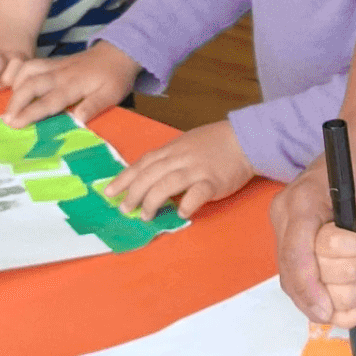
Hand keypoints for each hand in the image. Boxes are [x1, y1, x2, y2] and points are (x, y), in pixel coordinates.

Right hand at [7, 41, 140, 127]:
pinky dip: (19, 75)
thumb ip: (94, 106)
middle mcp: (60, 74)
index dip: (30, 112)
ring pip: (28, 71)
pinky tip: (16, 87)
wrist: (119, 52)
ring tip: (9, 105)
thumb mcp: (112, 95)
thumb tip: (77, 120)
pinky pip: (31, 65)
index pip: (48, 100)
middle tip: (6, 120)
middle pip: (31, 84)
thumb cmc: (115, 77)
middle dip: (16, 102)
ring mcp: (55, 65)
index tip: (15, 124)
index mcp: (74, 84)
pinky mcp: (54, 62)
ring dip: (15, 87)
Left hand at [100, 121, 254, 219]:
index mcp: (172, 149)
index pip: (142, 164)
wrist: (246, 139)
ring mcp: (197, 169)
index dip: (124, 178)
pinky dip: (187, 204)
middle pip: (150, 175)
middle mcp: (180, 158)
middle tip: (124, 208)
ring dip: (153, 201)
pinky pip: (198, 193)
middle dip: (133, 193)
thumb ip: (169, 159)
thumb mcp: (186, 144)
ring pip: (167, 184)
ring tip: (145, 215)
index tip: (109, 192)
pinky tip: (181, 213)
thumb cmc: (215, 142)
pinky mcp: (214, 181)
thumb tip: (150, 178)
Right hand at [272, 121, 355, 319]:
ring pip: (296, 279)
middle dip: (336, 287)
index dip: (312, 288)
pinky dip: (326, 292)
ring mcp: (286, 227)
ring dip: (334, 292)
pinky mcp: (296, 238)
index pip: (297, 254)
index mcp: (303, 201)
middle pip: (296, 271)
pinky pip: (303, 275)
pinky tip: (352, 304)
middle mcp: (285, 215)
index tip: (332, 312)